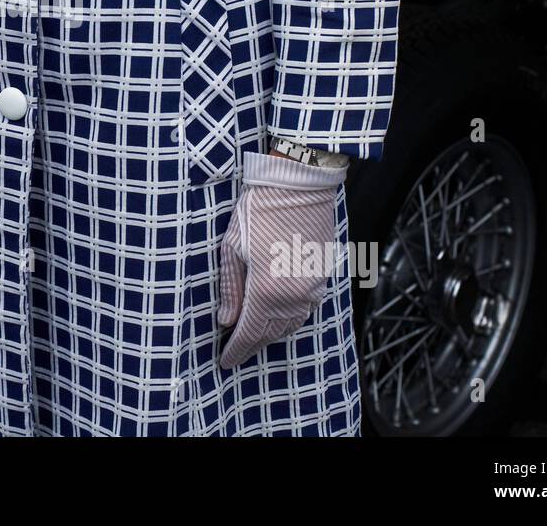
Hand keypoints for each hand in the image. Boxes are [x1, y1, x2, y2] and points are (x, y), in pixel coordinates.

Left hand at [216, 153, 344, 369]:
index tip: (225, 361)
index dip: (236, 350)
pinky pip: (304, 311)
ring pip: (290, 326)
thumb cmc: (258, 211)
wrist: (298, 186)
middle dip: (252, 345)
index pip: (248, 333)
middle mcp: (293, 297)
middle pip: (270, 334)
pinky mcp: (321, 279)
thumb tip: (226, 319)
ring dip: (271, 335)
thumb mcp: (232, 248)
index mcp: (266, 291)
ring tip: (253, 338)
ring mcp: (311, 289)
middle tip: (236, 352)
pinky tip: (277, 318)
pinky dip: (288, 321)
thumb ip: (231, 288)